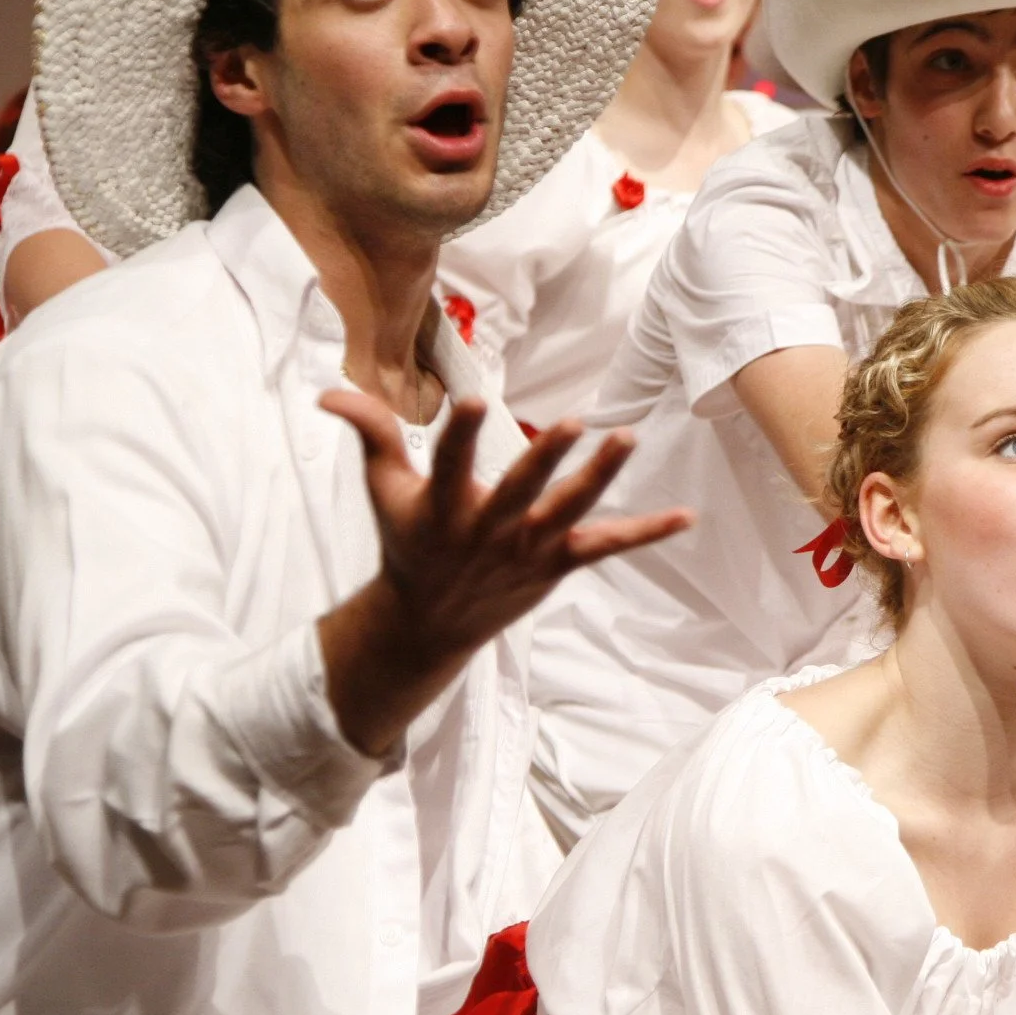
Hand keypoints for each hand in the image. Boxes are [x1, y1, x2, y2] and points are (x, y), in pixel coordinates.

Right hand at [325, 392, 691, 668]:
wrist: (431, 623)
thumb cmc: (408, 544)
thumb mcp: (384, 491)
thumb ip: (369, 434)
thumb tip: (330, 391)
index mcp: (441, 510)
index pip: (449, 465)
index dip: (456, 435)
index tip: (467, 400)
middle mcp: (488, 531)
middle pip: (520, 490)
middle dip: (545, 459)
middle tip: (572, 422)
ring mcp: (528, 550)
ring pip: (569, 511)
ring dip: (599, 477)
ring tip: (626, 437)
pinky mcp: (559, 564)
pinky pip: (607, 546)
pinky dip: (646, 532)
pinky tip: (685, 516)